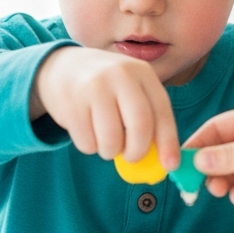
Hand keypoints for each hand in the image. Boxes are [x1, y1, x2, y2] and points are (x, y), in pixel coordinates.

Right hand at [32, 46, 180, 169]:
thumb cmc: (106, 87)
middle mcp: (120, 75)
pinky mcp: (71, 104)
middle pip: (140, 126)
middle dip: (138, 152)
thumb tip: (163, 162)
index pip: (161, 111)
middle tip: (131, 157)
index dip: (168, 142)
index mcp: (142, 72)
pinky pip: (87, 144)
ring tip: (105, 140)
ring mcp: (93, 88)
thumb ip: (148, 117)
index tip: (170, 165)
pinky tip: (86, 130)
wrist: (62, 67)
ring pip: (112, 141)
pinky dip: (90, 147)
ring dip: (110, 152)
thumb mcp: (130, 90)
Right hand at [185, 106, 233, 216]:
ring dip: (222, 184)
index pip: (214, 130)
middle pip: (218, 155)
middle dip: (206, 169)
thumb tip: (195, 161)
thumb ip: (225, 156)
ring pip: (229, 176)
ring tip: (221, 190)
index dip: (197, 144)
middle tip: (192, 184)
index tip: (181, 161)